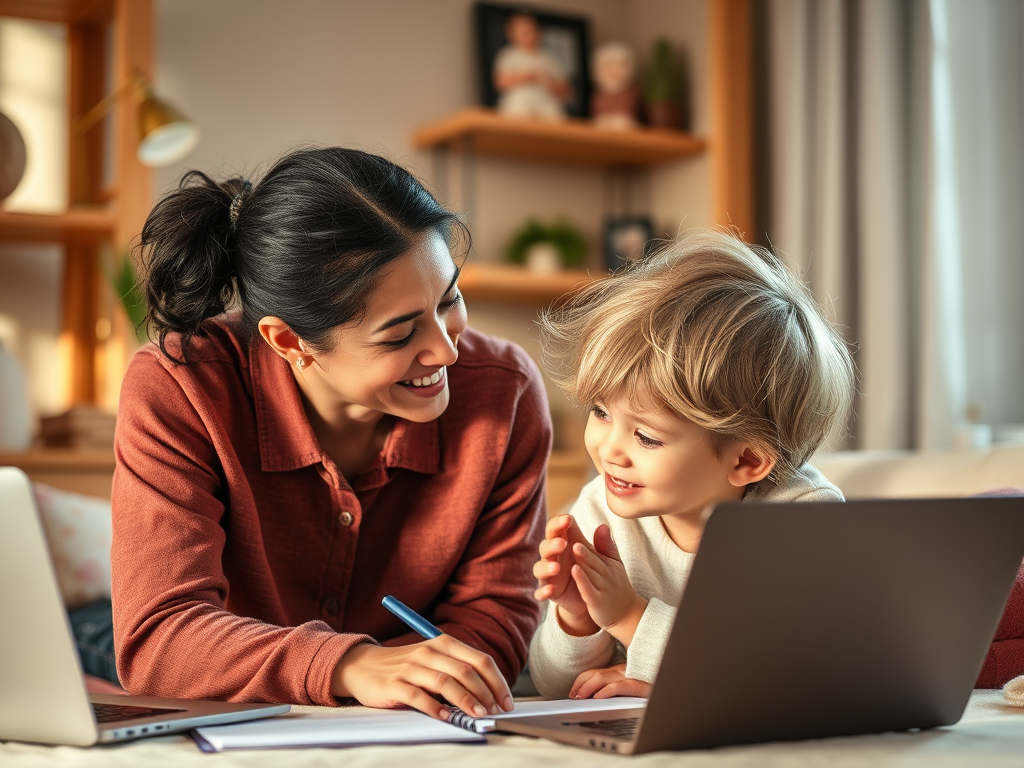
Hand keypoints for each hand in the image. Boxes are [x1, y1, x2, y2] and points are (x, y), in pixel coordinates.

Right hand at [331, 637, 512, 719]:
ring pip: (445, 682)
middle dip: (485, 694)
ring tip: (477, 715)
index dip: (496, 682)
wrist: (362, 666)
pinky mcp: (394, 684)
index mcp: (443, 644)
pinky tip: (446, 717)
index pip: (479, 660)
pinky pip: (418, 696)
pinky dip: (435, 707)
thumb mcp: (433, 661)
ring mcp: (411, 667)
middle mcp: (429, 652)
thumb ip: (457, 671)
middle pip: (466, 671)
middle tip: (494, 712)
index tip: (505, 701)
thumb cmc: (405, 667)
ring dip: (465, 700)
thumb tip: (489, 695)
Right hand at [533, 515, 598, 634]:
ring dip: (545, 567)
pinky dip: (543, 591)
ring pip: (539, 568)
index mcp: (564, 544)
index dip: (558, 523)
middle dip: (552, 544)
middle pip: (545, 547)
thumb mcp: (602, 558)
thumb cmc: (594, 570)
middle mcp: (553, 558)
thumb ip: (602, 544)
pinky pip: (540, 592)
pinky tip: (551, 589)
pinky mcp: (550, 592)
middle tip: (562, 543)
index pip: (555, 529)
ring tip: (556, 567)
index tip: (568, 519)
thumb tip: (604, 527)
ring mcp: (549, 575)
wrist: (596, 597)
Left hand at [570, 524, 646, 645]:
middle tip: (571, 533)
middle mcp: (605, 572)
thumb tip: (602, 524)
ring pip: (590, 571)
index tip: (568, 519)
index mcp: (605, 562)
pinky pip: (589, 589)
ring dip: (582, 559)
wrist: (626, 614)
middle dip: (581, 544)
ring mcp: (602, 586)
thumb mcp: (614, 564)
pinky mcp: (597, 601)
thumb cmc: (616, 586)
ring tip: (572, 547)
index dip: (578, 534)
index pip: (593, 545)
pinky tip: (574, 571)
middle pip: (592, 557)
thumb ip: (606, 546)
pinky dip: (582, 580)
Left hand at [570, 663, 652, 699]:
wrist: (670, 685)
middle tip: (573, 696)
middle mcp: (623, 671)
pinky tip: (598, 698)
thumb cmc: (653, 687)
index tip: (574, 691)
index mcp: (621, 670)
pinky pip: (618, 686)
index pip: (596, 672)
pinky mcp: (638, 685)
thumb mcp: (632, 685)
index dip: (582, 680)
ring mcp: (630, 676)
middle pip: (595, 674)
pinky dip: (606, 692)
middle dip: (580, 684)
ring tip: (580, 697)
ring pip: (602, 678)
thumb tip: (598, 697)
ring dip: (587, 688)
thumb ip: (618, 687)